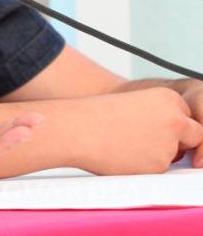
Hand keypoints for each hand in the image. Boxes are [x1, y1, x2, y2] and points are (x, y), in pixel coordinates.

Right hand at [75, 87, 202, 174]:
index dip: (170, 125)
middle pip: (192, 136)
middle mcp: (176, 120)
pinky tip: (121, 155)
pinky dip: (143, 166)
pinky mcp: (158, 165)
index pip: (186, 117)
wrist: (76, 129)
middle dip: (176, 141)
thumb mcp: (133, 103)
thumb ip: (158, 117)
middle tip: (143, 138)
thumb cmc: (96, 115)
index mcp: (169, 98)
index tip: (151, 126)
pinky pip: (158, 169)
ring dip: (156, 154)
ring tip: (123, 144)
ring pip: (173, 155)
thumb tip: (174, 140)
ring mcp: (169, 144)